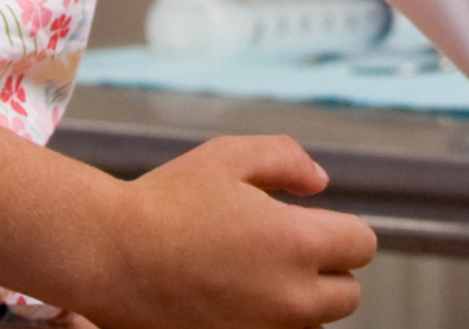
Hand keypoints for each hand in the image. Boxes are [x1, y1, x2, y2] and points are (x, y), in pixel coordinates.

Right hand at [86, 135, 376, 327]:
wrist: (106, 256)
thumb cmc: (165, 201)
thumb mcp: (230, 156)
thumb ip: (287, 160)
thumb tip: (320, 183)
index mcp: (296, 243)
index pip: (362, 247)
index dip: (342, 230)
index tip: (316, 224)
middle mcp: (288, 298)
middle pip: (347, 296)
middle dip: (328, 271)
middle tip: (286, 250)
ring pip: (310, 323)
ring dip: (297, 301)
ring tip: (253, 274)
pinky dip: (263, 320)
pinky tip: (231, 296)